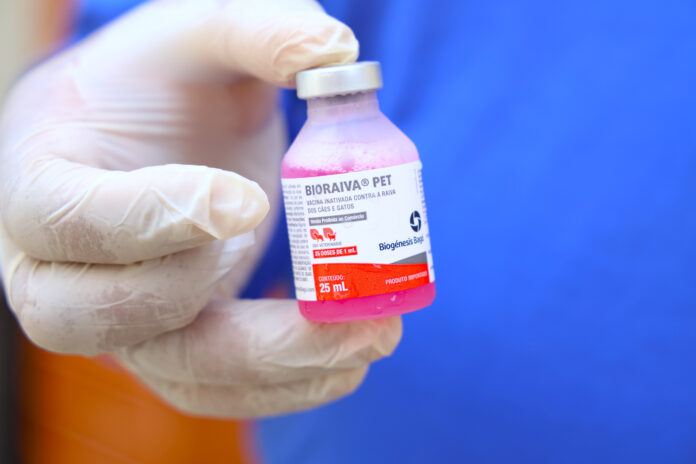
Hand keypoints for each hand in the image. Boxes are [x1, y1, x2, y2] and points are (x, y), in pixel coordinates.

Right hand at [0, 0, 401, 417]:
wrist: (150, 133)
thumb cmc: (158, 84)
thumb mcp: (196, 35)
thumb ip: (255, 31)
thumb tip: (335, 50)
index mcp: (46, 181)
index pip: (70, 219)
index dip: (152, 219)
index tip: (246, 201)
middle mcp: (67, 267)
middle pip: (109, 322)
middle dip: (222, 322)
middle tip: (325, 300)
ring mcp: (125, 313)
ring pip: (180, 372)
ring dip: (281, 368)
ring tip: (373, 337)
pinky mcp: (180, 337)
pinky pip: (220, 385)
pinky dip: (288, 384)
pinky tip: (352, 357)